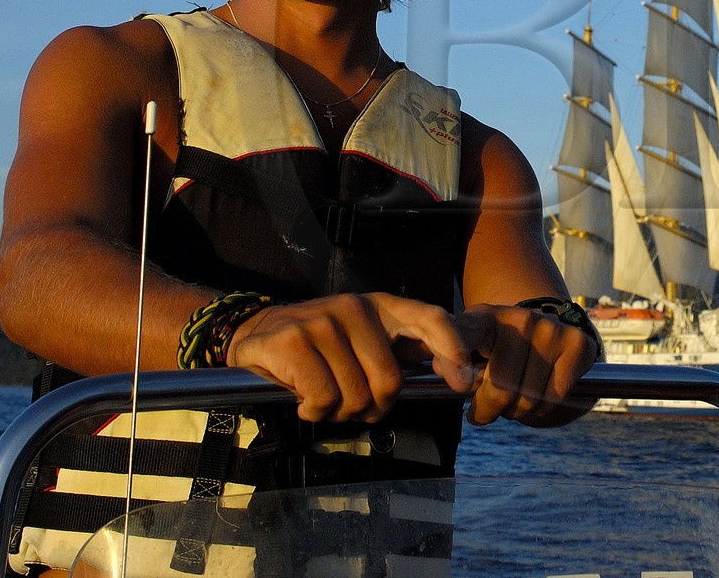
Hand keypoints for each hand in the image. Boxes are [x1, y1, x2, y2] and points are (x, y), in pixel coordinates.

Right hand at [226, 292, 478, 422]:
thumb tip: (455, 376)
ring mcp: (323, 322)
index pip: (430, 318)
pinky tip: (301, 398)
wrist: (256, 334)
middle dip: (371, 407)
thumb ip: (399, 353)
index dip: (453, 349)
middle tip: (349, 404)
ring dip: (337, 411)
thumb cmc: (318, 348)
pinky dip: (313, 410)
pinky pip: (322, 398)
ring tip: (321, 396)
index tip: (462, 381)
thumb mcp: (362, 341)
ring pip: (354, 395)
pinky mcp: (293, 341)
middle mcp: (355, 308)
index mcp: (381, 306)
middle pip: (390, 381)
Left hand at [455, 303, 598, 426]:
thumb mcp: (471, 352)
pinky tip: (537, 397)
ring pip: (529, 399)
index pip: (464, 336)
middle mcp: (519, 318)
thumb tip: (437, 366)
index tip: (460, 386)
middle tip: (484, 412)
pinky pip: (555, 397)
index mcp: (483, 317)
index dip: (456, 360)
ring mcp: (550, 329)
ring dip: (517, 411)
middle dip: (489, 410)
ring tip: (512, 401)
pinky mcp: (576, 343)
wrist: (546, 338)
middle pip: (501, 388)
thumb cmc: (498, 353)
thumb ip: (449, 361)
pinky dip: (543, 409)